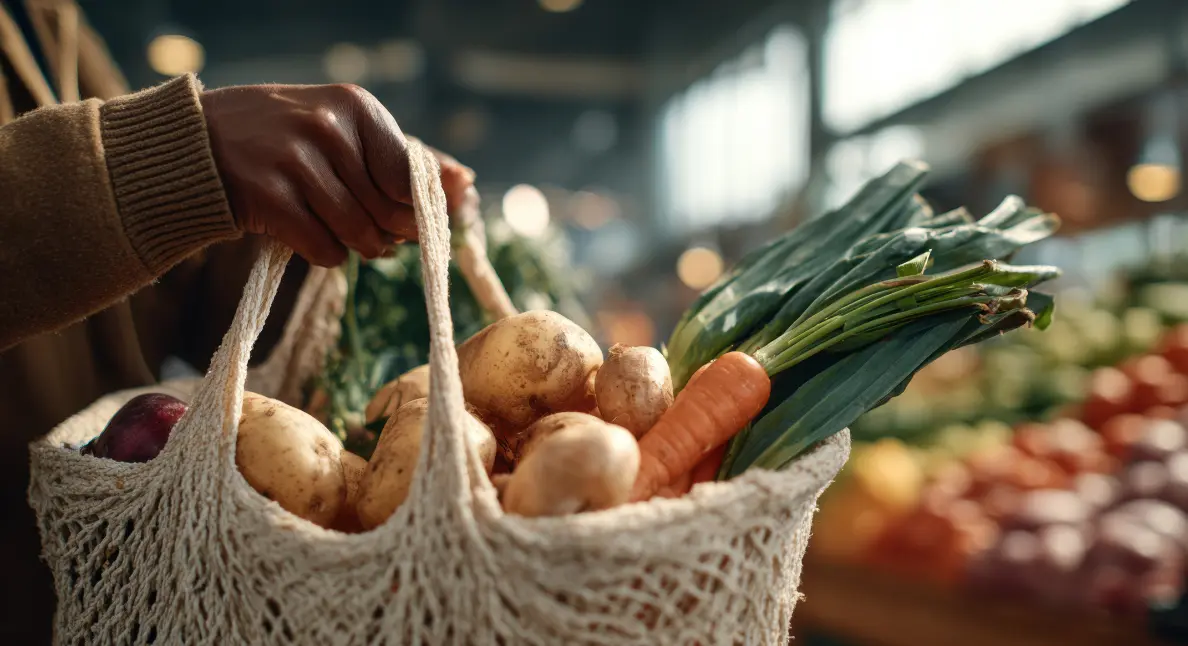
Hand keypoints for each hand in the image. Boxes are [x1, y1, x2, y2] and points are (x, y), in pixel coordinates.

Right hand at [200, 84, 475, 265]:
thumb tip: (465, 184)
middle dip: (387, 234)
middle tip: (371, 229)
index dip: (415, 210)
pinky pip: (324, 249)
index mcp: (355, 107)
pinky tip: (306, 232)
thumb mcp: (344, 131)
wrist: (197, 146)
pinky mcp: (269, 199)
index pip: (410, 177)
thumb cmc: (285, 141)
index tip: (405, 218)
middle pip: (389, 212)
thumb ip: (405, 158)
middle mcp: (328, 129)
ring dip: (356, 247)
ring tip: (339, 230)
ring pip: (359, 235)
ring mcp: (296, 163)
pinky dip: (323, 253)